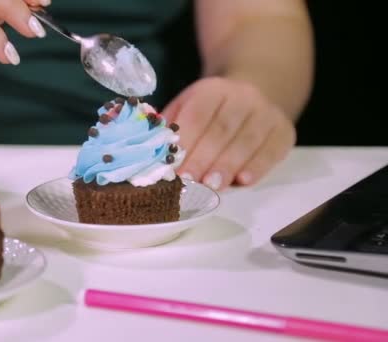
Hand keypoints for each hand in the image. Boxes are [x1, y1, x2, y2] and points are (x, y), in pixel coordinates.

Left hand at [163, 77, 295, 190]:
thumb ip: (171, 128)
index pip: (197, 114)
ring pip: (247, 141)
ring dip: (228, 166)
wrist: (254, 95)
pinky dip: (258, 167)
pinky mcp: (284, 130)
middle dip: (203, 159)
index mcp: (213, 89)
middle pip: (221, 130)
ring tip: (212, 187)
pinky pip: (272, 150)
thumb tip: (153, 154)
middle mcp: (243, 96)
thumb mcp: (187, 108)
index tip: (173, 167)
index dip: (186, 142)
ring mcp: (266, 113)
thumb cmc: (210, 112)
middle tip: (189, 182)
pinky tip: (244, 181)